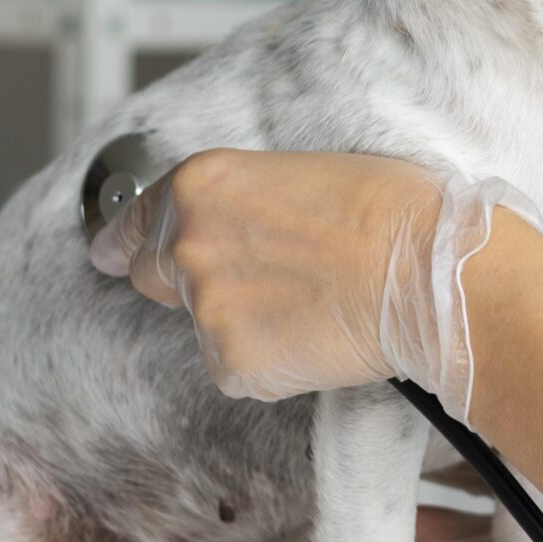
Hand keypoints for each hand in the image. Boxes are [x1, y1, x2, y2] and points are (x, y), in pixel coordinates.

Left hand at [86, 147, 523, 414]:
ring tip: (318, 306)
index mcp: (203, 184)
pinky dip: (271, 363)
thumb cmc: (395, 210)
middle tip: (250, 284)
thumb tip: (239, 224)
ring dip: (247, 324)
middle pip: (152, 275)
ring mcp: (206, 308)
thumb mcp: (303, 172)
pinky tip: (319, 338)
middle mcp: (188, 244)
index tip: (110, 252)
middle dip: (187, 281)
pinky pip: (238, 369)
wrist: (432, 272)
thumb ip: (247, 200)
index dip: (122, 238)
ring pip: (208, 327)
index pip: (135, 218)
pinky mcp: (232, 363)